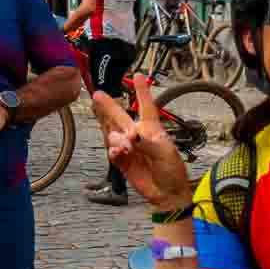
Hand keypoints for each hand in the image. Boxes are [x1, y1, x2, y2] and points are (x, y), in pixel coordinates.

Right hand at [93, 74, 191, 210]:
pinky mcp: (122, 161)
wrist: (166, 192)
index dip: (142, 91)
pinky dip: (114, 151)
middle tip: (97, 94)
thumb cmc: (172, 169)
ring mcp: (129, 148)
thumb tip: (130, 135)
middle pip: (120, 116)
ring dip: (116, 138)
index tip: (138, 76)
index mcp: (152, 128)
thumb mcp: (164, 152)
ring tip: (126, 147)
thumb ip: (146, 141)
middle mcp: (138, 135)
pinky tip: (119, 153)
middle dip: (108, 105)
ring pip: (113, 135)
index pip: (146, 106)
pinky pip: (112, 152)